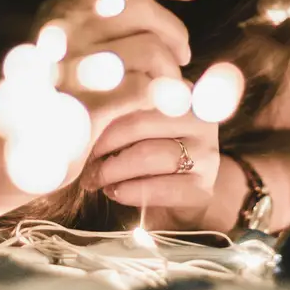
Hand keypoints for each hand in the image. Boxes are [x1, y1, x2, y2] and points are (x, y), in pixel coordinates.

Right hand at [35, 0, 200, 183]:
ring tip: (170, 85)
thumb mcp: (56, 48)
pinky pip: (146, 89)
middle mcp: (62, 31)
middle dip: (175, 31)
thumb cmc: (36, 98)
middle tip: (183, 54)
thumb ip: (93, 25)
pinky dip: (163, 96)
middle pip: (142, 11)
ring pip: (151, 51)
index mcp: (56, 10)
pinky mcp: (85, 108)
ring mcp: (72, 68)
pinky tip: (161, 105)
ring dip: (171, 70)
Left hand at [81, 104, 223, 230]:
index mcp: (182, 93)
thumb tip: (85, 112)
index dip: (106, 112)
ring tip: (94, 178)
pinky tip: (114, 192)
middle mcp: (200, 120)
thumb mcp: (140, 124)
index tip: (85, 127)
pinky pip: (159, 188)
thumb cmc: (151, 152)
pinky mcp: (203, 189)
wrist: (182, 196)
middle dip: (104, 144)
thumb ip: (123, 109)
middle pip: (140, 125)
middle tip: (83, 158)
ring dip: (112, 169)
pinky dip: (129, 191)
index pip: (137, 94)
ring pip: (147, 155)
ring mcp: (206, 155)